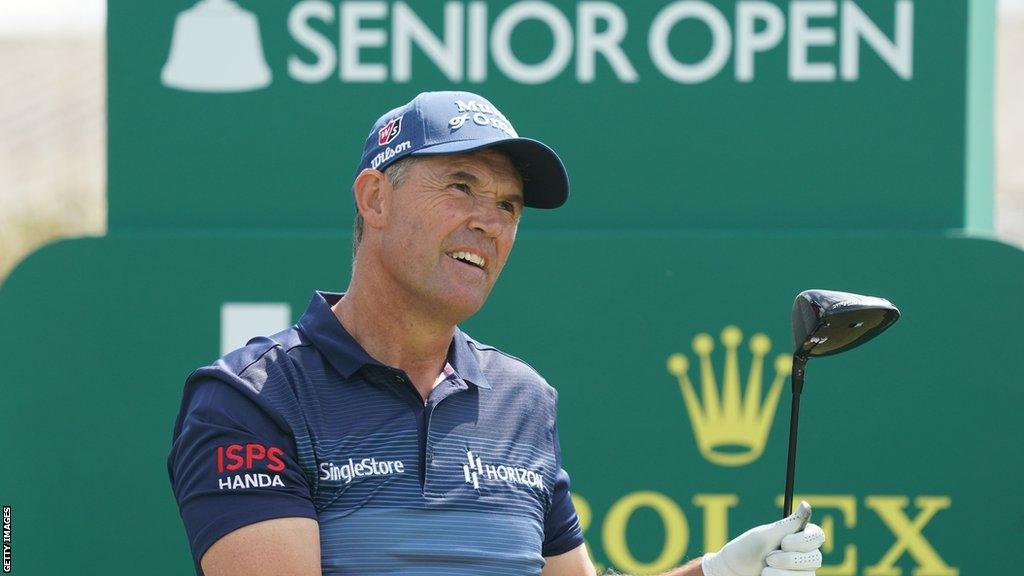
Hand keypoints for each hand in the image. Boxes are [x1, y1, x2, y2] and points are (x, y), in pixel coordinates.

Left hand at [700, 501, 824, 575]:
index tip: (783, 542)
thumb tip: (806, 504)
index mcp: (799, 536)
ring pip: (807, 574)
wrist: (734, 571)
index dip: (803, 541)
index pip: (818, 536)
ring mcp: (802, 572)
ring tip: (765, 570)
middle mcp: (805, 554)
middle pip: (815, 558)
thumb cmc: (747, 549)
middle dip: (788, 559)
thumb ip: (788, 523)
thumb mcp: (765, 535)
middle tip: (769, 558)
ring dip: (781, 573)